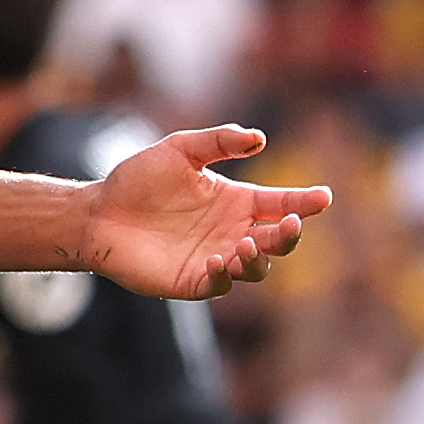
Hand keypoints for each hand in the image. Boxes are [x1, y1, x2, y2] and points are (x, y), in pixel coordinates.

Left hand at [79, 125, 328, 298]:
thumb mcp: (180, 149)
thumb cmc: (139, 179)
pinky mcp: (192, 281)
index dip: (305, 202)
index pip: (282, 204)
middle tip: (288, 223)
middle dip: (290, 234)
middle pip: (278, 241)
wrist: (99, 212)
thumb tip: (259, 138)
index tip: (324, 197)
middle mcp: (232, 232)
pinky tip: (215, 259)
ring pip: (257, 267)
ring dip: (258, 258)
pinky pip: (220, 285)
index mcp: (237, 201)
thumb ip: (219, 141)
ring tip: (244, 245)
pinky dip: (225, 275)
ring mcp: (215, 258)